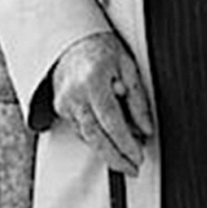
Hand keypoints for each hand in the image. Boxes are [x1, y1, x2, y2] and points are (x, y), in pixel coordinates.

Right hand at [49, 30, 152, 175]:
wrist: (72, 39)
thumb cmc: (100, 49)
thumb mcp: (127, 66)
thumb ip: (137, 99)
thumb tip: (145, 129)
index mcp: (93, 80)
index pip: (112, 122)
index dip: (126, 144)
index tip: (139, 156)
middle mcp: (75, 93)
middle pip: (96, 137)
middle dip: (116, 158)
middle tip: (132, 168)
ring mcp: (65, 101)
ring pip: (87, 138)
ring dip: (107, 151)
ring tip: (125, 155)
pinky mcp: (61, 107)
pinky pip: (81, 130)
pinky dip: (96, 138)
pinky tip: (109, 138)